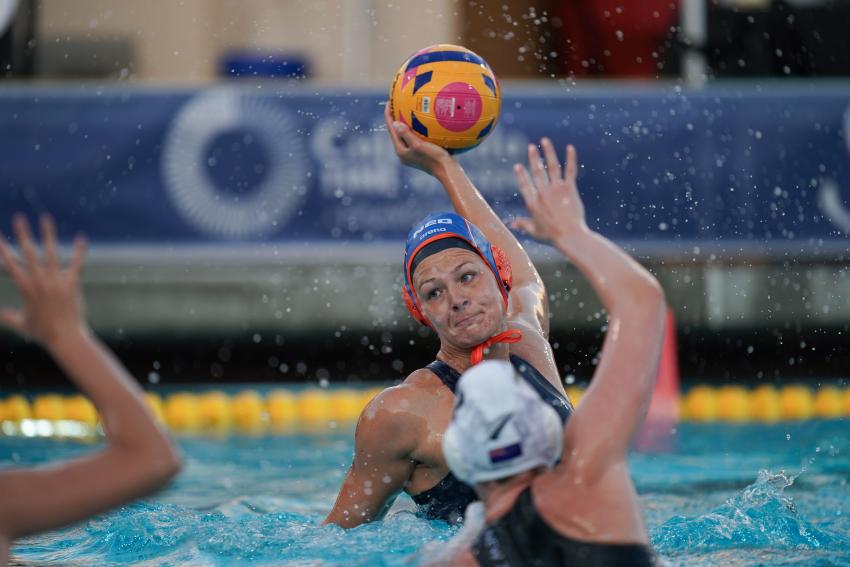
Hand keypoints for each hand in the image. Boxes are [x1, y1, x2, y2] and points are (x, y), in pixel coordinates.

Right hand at [0, 214, 86, 345]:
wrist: (65, 338)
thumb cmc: (43, 333)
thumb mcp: (21, 324)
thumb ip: (8, 318)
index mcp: (26, 288)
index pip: (10, 264)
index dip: (3, 250)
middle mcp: (40, 281)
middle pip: (29, 253)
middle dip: (22, 234)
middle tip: (18, 217)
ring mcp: (56, 281)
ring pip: (51, 252)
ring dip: (48, 234)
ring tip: (45, 218)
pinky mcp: (72, 284)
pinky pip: (76, 263)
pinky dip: (79, 251)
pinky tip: (82, 238)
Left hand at [384, 103, 451, 174]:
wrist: (447, 171)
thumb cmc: (434, 158)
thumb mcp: (419, 145)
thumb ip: (406, 134)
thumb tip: (395, 123)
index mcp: (401, 151)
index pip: (391, 130)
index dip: (389, 116)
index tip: (390, 103)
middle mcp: (404, 153)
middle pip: (397, 132)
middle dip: (396, 118)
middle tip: (397, 104)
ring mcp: (412, 154)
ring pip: (406, 135)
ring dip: (406, 123)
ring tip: (408, 110)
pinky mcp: (420, 154)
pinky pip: (415, 138)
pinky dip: (416, 129)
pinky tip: (424, 122)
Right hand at [511, 138, 586, 243]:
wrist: (570, 236)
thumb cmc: (552, 236)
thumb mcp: (534, 231)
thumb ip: (523, 225)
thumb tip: (512, 224)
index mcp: (532, 203)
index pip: (525, 185)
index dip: (521, 175)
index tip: (518, 165)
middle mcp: (542, 193)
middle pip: (537, 171)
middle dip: (533, 157)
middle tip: (531, 147)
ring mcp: (556, 189)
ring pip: (552, 166)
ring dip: (548, 152)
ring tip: (545, 140)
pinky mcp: (569, 188)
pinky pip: (570, 170)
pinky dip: (571, 158)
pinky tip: (570, 148)